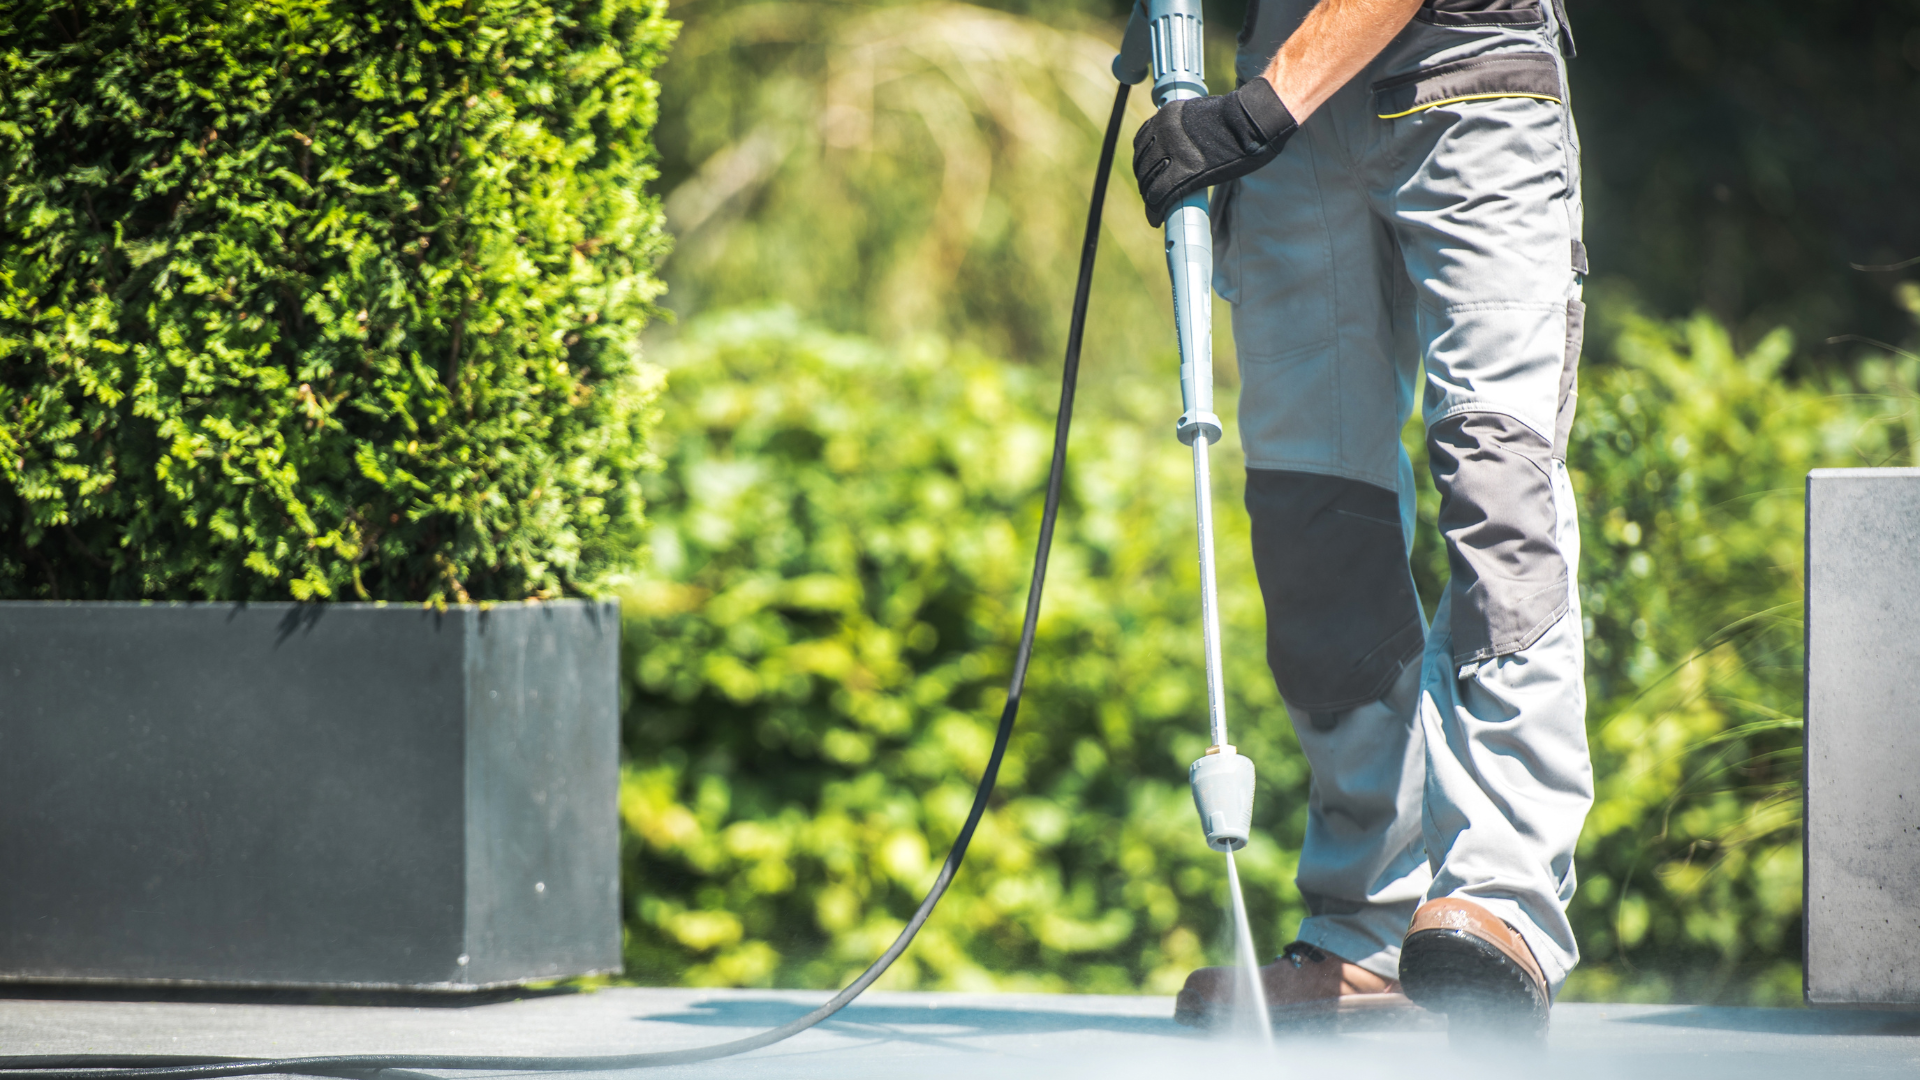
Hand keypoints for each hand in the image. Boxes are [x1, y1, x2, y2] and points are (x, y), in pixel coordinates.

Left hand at [1132, 77, 1297, 227]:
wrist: (1252, 121)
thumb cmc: (1238, 119)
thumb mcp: (1202, 114)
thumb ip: (1188, 128)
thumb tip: (1190, 142)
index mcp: (1167, 116)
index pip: (1142, 142)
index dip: (1144, 162)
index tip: (1148, 174)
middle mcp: (1164, 133)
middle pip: (1142, 165)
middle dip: (1146, 182)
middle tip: (1152, 194)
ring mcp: (1172, 154)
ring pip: (1148, 183)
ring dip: (1150, 197)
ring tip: (1156, 208)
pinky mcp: (1183, 173)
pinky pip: (1160, 196)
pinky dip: (1155, 211)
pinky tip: (1157, 218)